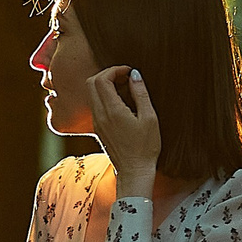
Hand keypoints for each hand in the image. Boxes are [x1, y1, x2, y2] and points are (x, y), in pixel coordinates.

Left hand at [86, 65, 159, 192]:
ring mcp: (97, 122)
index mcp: (112, 111)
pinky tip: (121, 101)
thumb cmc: (145, 147)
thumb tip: (134, 74)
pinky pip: (95, 105)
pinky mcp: (98, 128)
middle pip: (91, 83)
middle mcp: (100, 115)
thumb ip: (140, 93)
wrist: (134, 171)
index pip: (102, 79)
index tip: (128, 72)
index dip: (114, 70)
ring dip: (104, 85)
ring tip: (124, 87)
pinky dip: (104, 96)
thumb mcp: (150, 118)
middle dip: (107, 74)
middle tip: (125, 77)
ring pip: (91, 94)